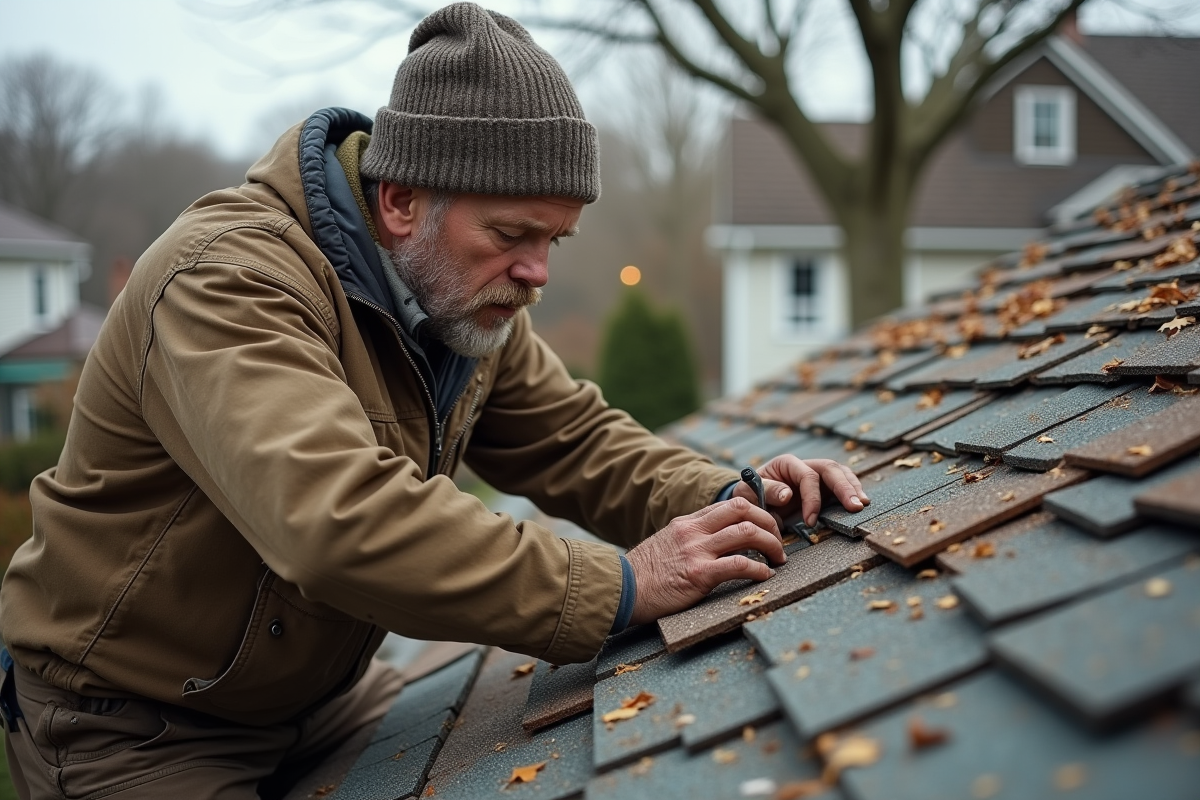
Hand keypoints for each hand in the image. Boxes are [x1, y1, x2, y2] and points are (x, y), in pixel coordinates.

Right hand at [625, 497, 784, 625]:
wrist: (623, 590)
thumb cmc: (644, 574)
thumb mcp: (667, 544)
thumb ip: (690, 538)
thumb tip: (715, 543)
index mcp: (688, 522)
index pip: (731, 504)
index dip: (758, 512)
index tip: (768, 528)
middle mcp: (694, 531)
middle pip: (744, 510)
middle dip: (770, 523)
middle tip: (779, 542)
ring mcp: (696, 550)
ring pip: (747, 532)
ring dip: (771, 545)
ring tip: (778, 559)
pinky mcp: (699, 574)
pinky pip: (739, 564)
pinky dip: (758, 569)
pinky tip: (765, 577)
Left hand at [731, 455, 868, 527]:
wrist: (751, 499)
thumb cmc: (750, 495)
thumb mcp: (749, 493)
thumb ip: (766, 491)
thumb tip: (788, 494)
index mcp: (786, 463)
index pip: (808, 476)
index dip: (813, 498)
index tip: (810, 521)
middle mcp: (804, 465)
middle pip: (831, 469)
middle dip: (844, 488)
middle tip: (855, 507)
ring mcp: (816, 474)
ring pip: (841, 473)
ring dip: (853, 487)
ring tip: (863, 504)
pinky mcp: (823, 487)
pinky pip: (842, 484)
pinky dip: (852, 492)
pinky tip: (860, 503)